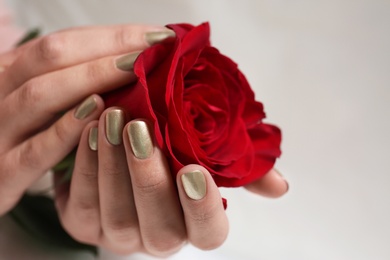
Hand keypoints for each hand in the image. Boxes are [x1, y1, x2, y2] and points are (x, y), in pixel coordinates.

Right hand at [0, 24, 174, 214]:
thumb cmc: (24, 140)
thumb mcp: (44, 105)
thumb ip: (76, 83)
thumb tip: (136, 64)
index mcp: (11, 73)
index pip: (63, 43)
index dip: (112, 36)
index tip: (157, 36)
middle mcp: (0, 94)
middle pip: (50, 58)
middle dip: (108, 48)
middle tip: (155, 47)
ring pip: (38, 95)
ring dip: (91, 78)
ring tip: (135, 70)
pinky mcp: (3, 175)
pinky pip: (34, 150)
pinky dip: (65, 130)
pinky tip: (98, 113)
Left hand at [54, 108, 287, 256]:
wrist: (127, 155)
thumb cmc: (174, 156)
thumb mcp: (209, 157)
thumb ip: (240, 170)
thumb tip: (281, 185)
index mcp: (194, 223)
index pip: (208, 233)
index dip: (203, 207)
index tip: (194, 170)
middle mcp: (158, 236)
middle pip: (159, 225)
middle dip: (149, 178)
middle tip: (142, 129)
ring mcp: (119, 234)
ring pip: (116, 211)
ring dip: (114, 164)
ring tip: (113, 118)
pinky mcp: (84, 223)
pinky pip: (83, 199)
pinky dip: (86, 163)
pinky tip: (90, 129)